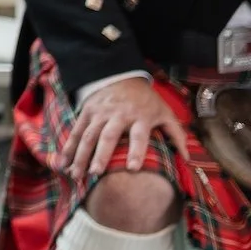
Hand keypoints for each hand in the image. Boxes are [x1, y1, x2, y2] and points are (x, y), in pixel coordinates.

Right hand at [63, 77, 188, 180]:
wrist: (121, 75)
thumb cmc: (146, 100)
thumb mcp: (165, 112)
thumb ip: (176, 134)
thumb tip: (187, 159)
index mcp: (140, 117)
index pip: (138, 136)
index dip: (136, 151)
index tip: (132, 168)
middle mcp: (118, 115)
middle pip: (108, 136)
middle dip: (100, 155)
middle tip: (95, 173)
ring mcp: (100, 113)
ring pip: (88, 135)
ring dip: (81, 155)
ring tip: (76, 174)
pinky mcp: (86, 112)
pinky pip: (75, 131)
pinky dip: (68, 147)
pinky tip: (63, 163)